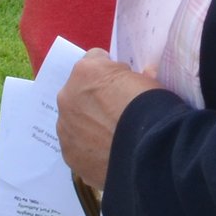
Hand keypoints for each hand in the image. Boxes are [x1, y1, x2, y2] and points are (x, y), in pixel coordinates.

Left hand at [56, 53, 162, 190]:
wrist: (148, 150)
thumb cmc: (150, 107)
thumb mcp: (148, 81)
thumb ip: (137, 77)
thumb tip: (145, 75)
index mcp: (85, 71)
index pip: (95, 61)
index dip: (112, 73)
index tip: (123, 84)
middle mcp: (67, 96)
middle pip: (79, 92)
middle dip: (95, 99)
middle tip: (117, 113)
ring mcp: (65, 127)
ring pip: (75, 121)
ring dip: (89, 125)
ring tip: (113, 138)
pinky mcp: (69, 154)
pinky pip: (78, 146)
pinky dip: (90, 149)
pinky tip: (109, 154)